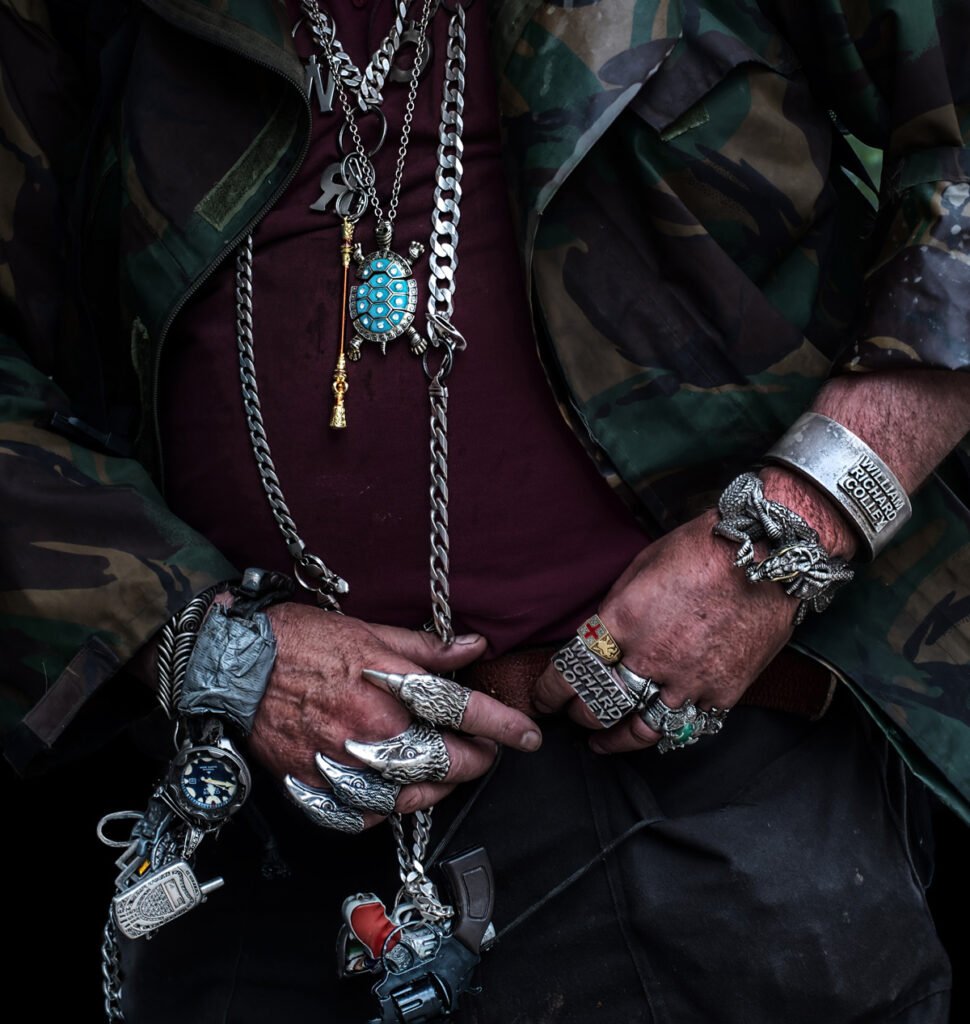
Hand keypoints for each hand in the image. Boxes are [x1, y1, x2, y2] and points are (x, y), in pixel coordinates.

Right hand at [249, 603, 541, 826]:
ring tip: (445, 770)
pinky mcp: (316, 788)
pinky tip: (396, 788)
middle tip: (484, 752)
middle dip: (477, 761)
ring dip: (439, 786)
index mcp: (388, 687)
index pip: (463, 711)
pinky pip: (366, 815)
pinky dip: (389, 806)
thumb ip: (426, 647)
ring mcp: (343, 765)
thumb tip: (473, 647)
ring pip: (411, 797)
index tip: (527, 736)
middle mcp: (370, 732)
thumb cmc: (301, 640)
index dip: (504, 725)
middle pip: (446, 763)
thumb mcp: (369, 630)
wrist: (234, 665)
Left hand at [534, 507, 802, 753]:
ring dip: (615, 740)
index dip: (551, 692)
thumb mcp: (642, 566)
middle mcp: (651, 657)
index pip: (571, 672)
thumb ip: (616, 607)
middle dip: (578, 715)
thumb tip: (600, 635)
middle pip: (598, 707)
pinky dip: (668, 730)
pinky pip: (687, 726)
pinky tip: (655, 729)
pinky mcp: (723, 693)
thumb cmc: (703, 548)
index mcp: (623, 621)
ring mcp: (688, 681)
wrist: (769, 554)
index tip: (545, 698)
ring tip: (603, 742)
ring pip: (640, 730)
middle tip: (573, 715)